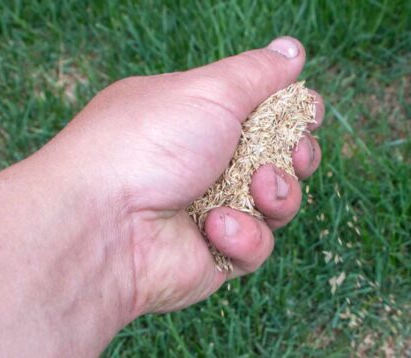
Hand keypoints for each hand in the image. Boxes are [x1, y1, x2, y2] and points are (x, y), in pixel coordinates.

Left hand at [37, 36, 324, 313]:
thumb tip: (293, 48)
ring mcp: (209, 209)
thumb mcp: (209, 91)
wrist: (103, 225)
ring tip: (256, 190)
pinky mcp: (215, 255)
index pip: (260, 110)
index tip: (306, 113)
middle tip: (293, 154)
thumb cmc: (148, 144)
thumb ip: (258, 73)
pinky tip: (216, 228)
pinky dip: (244, 236)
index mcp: (195, 115)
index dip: (291, 113)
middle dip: (297, 155)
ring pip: (277, 203)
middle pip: (279, 157)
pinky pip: (257, 246)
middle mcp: (202, 161)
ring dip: (276, 194)